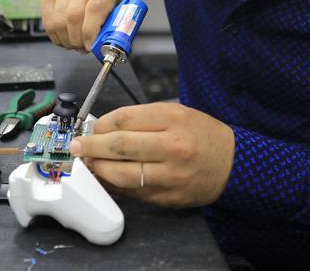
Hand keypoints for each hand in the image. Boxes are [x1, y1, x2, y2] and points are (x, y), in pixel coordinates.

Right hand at [41, 0, 118, 52]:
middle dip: (77, 39)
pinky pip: (48, 22)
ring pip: (59, 21)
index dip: (90, 31)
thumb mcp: (114, 18)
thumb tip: (102, 46)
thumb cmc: (104, 9)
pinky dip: (56, 36)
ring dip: (66, 39)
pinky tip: (65, 38)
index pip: (94, 9)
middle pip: (74, 16)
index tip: (90, 46)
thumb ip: (111, 31)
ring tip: (74, 44)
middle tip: (82, 48)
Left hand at [69, 103, 234, 207]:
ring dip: (98, 168)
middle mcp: (172, 146)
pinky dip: (114, 185)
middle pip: (119, 146)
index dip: (100, 124)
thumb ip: (142, 119)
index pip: (124, 119)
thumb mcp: (177, 113)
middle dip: (91, 146)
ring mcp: (170, 175)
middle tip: (76, 146)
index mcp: (173, 119)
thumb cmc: (203, 135)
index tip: (90, 128)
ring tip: (89, 163)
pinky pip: (133, 192)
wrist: (233, 163)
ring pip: (121, 173)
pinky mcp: (168, 197)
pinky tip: (107, 177)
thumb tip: (105, 128)